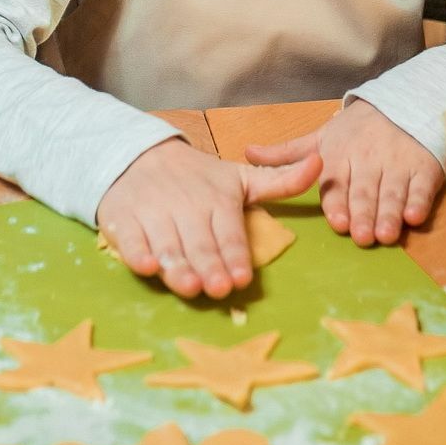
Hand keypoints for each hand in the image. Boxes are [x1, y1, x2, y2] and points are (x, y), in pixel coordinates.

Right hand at [97, 138, 320, 299]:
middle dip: (210, 265)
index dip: (234, 255)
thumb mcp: (240, 177)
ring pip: (168, 244)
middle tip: (219, 289)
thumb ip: (281, 181)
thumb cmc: (197, 177)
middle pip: (200, 243)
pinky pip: (130, 239)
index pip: (228, 232)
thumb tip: (320, 163)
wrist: (139, 155)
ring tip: (190, 286)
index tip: (241, 278)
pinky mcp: (125, 220)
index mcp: (218, 199)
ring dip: (178, 266)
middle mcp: (187, 208)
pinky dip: (137, 252)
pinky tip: (146, 265)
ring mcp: (154, 214)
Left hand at [246, 100, 443, 247]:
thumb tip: (246, 152)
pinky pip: (421, 186)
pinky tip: (414, 216)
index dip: (339, 203)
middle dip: (363, 213)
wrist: (404, 103)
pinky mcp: (423, 166)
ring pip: (392, 191)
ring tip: (386, 233)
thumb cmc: (358, 129)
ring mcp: (397, 163)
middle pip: (365, 191)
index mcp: (339, 154)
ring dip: (389, 212)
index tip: (339, 222)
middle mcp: (368, 159)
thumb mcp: (322, 137)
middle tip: (362, 236)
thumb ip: (287, 153)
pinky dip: (419, 200)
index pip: (337, 183)